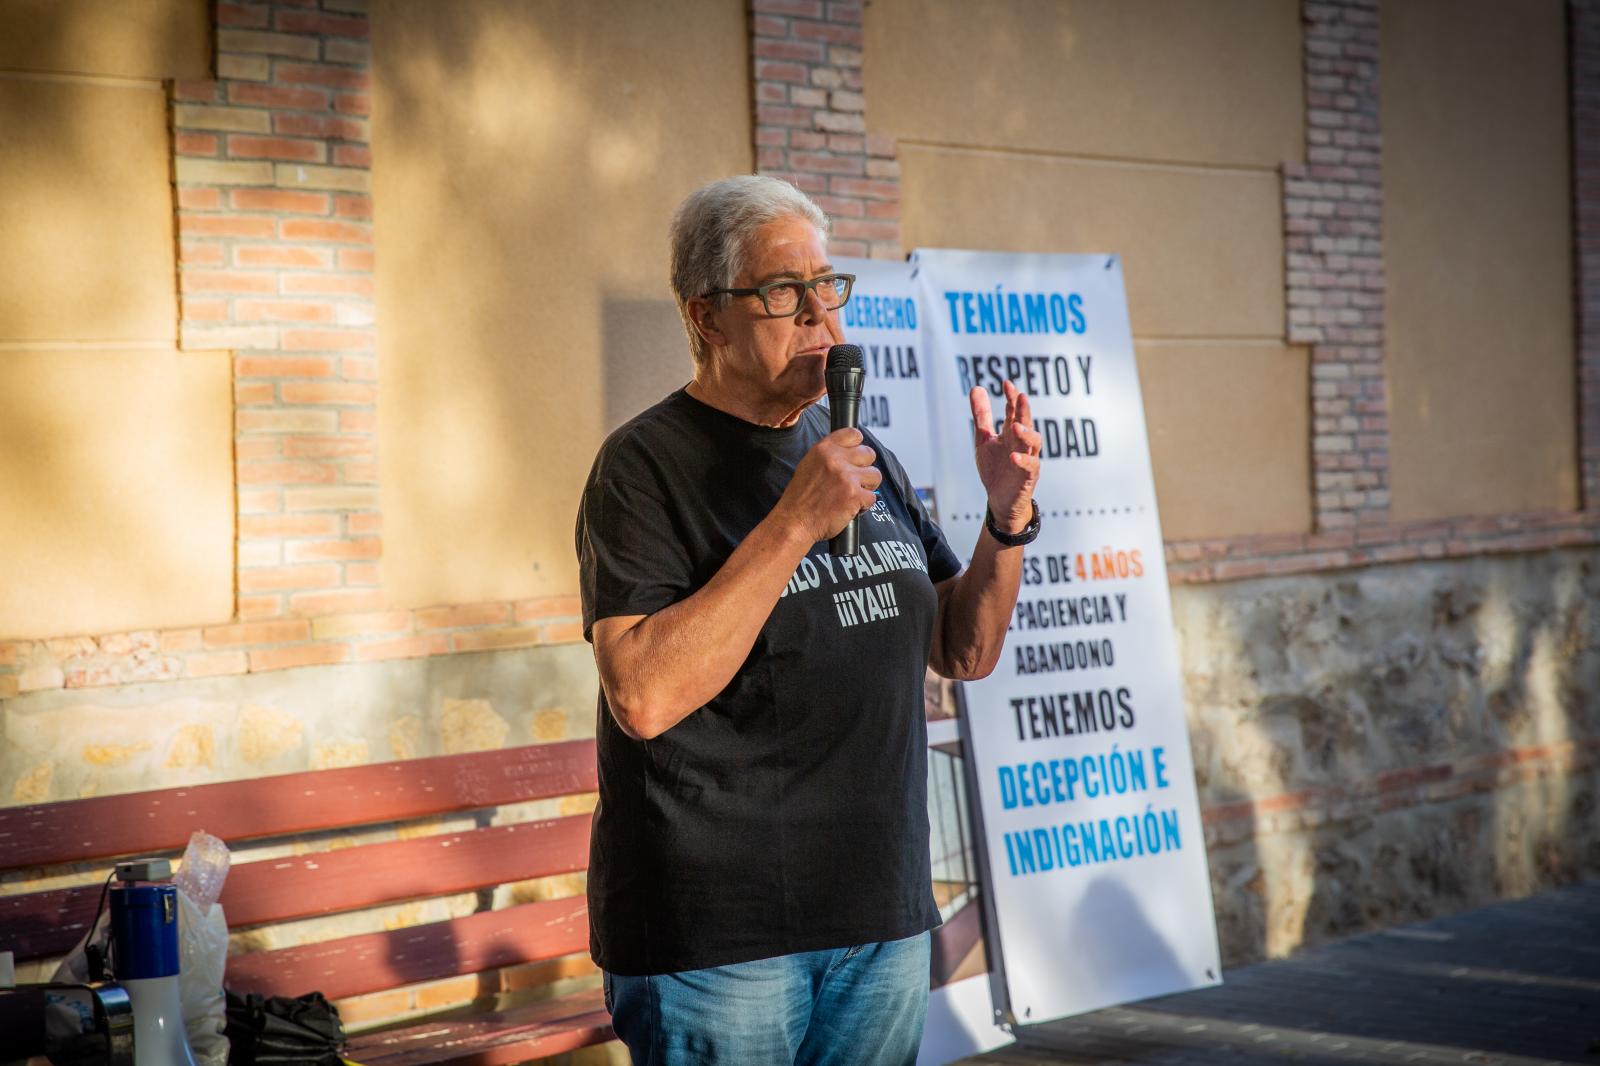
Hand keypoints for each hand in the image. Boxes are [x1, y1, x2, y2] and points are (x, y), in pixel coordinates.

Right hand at [773, 428, 881, 543]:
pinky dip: (864, 505)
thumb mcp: (809, 465)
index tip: (855, 458)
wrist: (794, 522)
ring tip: (852, 495)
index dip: (858, 447)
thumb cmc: (800, 498)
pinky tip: (850, 508)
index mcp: (824, 449)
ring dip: (867, 487)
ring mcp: (846, 477)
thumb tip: (850, 451)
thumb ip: (829, 455)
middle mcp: (835, 459)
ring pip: (875, 475)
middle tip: (853, 481)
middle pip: (869, 454)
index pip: (854, 434)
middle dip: (864, 469)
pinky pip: (873, 497)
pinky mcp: (855, 496)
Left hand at [970, 381, 1040, 531]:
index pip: (1014, 411)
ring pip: (1033, 443)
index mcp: (1012, 433)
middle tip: (1020, 396)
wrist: (999, 499)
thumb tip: (977, 387)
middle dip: (1023, 410)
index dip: (1012, 398)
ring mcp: (1027, 459)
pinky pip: (1030, 466)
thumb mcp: (984, 439)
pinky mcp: (1028, 477)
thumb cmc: (996, 468)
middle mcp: (1022, 443)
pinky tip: (1013, 456)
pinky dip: (1023, 461)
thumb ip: (982, 415)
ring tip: (1015, 426)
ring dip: (1026, 433)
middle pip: (1026, 423)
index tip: (1006, 383)